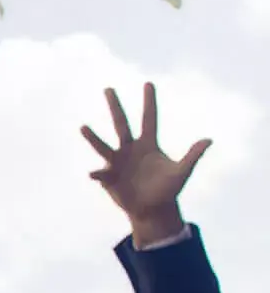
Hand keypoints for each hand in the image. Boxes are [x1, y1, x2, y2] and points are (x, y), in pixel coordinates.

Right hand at [82, 83, 210, 246]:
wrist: (152, 209)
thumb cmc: (168, 189)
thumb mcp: (182, 172)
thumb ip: (193, 155)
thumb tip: (209, 139)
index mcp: (148, 144)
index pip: (149, 119)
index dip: (150, 102)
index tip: (148, 83)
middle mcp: (130, 149)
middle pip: (121, 124)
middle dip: (115, 106)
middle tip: (108, 88)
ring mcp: (117, 162)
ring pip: (103, 146)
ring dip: (93, 138)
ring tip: (83, 127)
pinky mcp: (108, 177)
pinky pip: (101, 174)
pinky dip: (97, 174)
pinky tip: (93, 174)